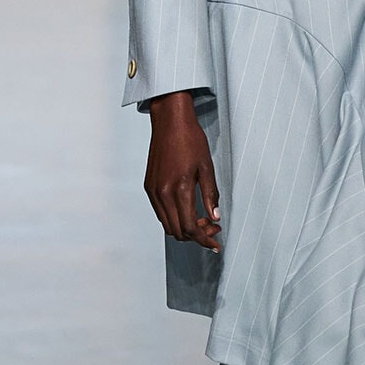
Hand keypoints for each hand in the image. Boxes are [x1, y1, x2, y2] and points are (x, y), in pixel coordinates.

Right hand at [145, 91, 221, 251]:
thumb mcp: (207, 167)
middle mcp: (162, 193)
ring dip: (185, 229)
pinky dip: (174, 218)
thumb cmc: (190, 140)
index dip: (204, 239)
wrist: (170, 122)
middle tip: (213, 229)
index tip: (215, 242)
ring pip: (167, 225)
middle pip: (178, 231)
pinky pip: (160, 213)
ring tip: (202, 221)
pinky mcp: (149, 186)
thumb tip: (215, 217)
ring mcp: (153, 191)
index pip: (190, 227)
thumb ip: (211, 194)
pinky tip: (187, 211)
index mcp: (179, 188)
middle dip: (196, 236)